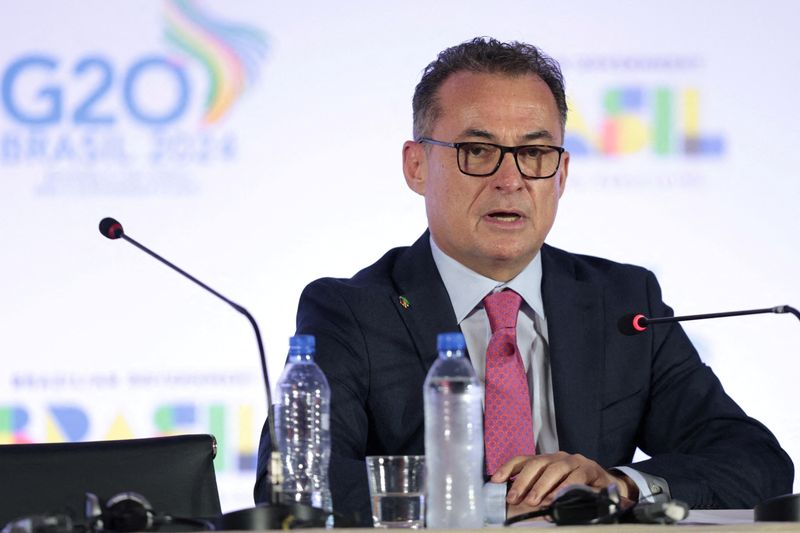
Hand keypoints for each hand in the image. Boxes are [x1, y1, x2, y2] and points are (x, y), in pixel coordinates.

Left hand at [491, 452, 638, 511]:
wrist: (608, 486)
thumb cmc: (575, 486)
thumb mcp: (553, 487)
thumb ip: (537, 489)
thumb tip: (516, 500)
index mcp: (546, 460)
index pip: (523, 459)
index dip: (508, 468)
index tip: (495, 481)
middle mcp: (558, 457)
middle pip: (536, 463)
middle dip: (523, 482)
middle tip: (515, 499)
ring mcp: (574, 461)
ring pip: (555, 469)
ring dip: (542, 486)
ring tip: (534, 501)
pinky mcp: (590, 469)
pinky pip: (576, 477)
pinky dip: (565, 488)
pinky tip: (557, 498)